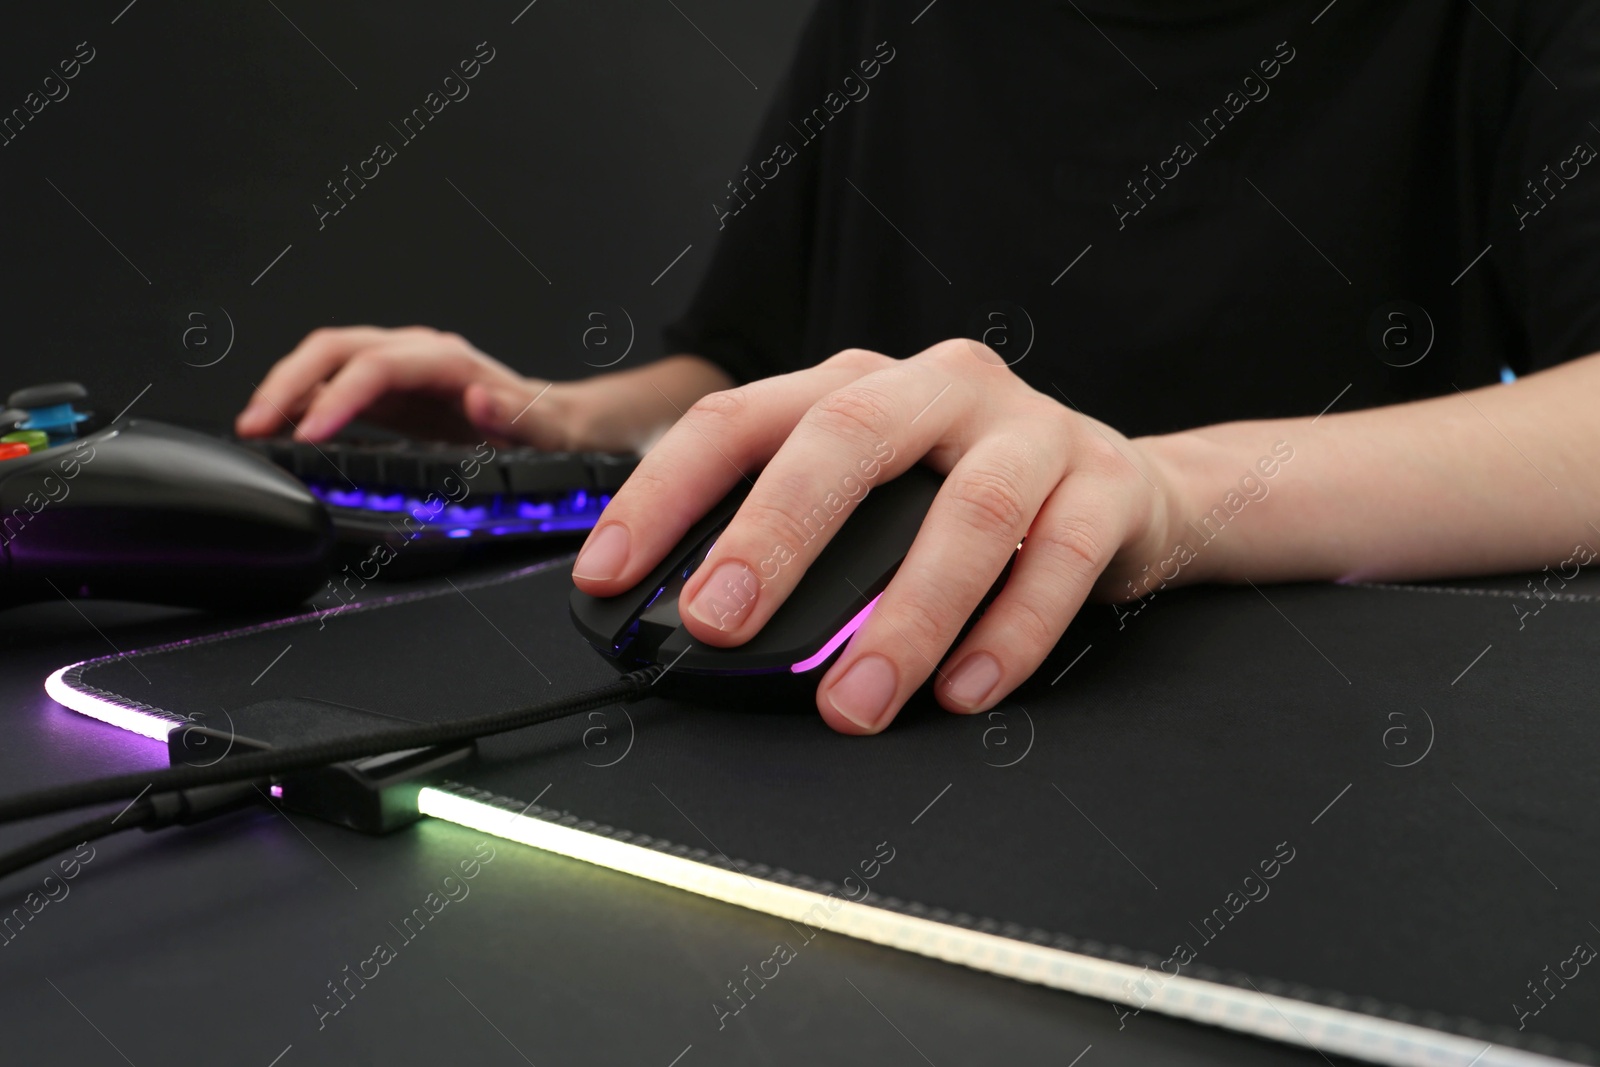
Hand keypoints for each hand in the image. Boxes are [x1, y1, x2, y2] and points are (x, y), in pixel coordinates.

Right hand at [235, 326, 566, 444]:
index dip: (337, 396)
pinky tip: (277, 429)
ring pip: (323, 362)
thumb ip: (516, 419)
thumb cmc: (543, 427)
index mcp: (447, 360)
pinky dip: (299, 405)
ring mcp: (396, 369)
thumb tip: (481, 401)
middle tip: (255, 424)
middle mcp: (415, 354)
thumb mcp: (543, 431)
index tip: (309, 433)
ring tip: (252, 427)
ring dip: (284, 391)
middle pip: (334, 349)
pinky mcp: (385, 392)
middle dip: (288, 382)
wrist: (548, 423)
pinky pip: (330, 386)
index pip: (376, 366)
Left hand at [571, 341, 1180, 733]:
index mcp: (859, 384)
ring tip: (855, 701)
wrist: (1124, 489)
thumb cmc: (969, 492)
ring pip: (966, 515)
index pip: (739, 420)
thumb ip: (793, 537)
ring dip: (904, 619)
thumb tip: (691, 623)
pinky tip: (964, 691)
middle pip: (848, 441)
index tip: (610, 574)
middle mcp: (939, 388)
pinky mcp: (1104, 485)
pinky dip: (1007, 636)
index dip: (664, 495)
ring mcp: (1028, 430)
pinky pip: (1056, 561)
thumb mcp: (873, 491)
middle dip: (774, 534)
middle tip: (721, 620)